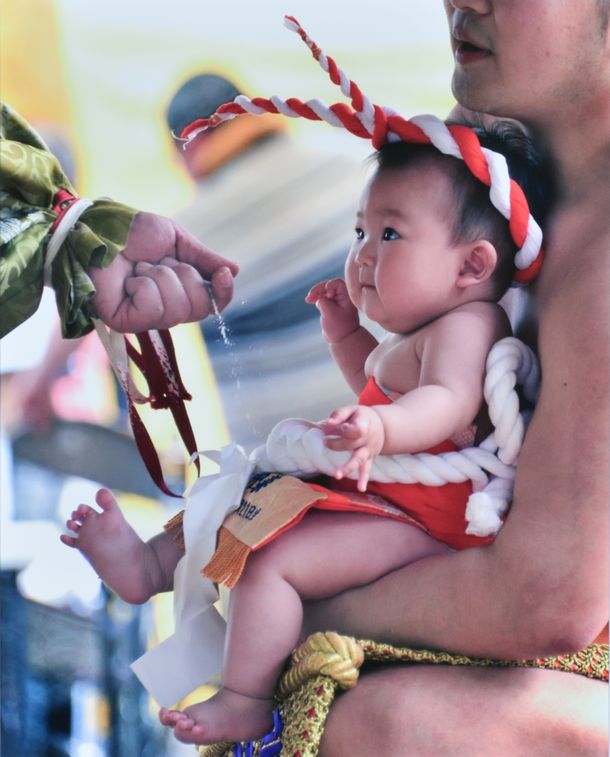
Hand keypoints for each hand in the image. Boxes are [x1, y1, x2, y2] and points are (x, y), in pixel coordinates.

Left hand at [90, 212, 238, 332]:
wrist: (96, 228)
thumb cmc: (132, 232)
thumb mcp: (176, 239)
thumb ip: (204, 258)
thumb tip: (235, 270)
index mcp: (181, 289)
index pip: (213, 303)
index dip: (223, 294)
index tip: (224, 275)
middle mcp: (167, 307)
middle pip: (199, 306)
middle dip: (183, 275)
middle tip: (158, 261)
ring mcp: (147, 317)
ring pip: (177, 308)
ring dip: (160, 278)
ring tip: (139, 268)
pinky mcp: (128, 322)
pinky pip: (154, 309)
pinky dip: (143, 286)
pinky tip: (128, 280)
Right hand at [305, 278, 358, 343]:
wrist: (342, 340)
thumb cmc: (339, 327)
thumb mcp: (329, 313)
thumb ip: (323, 301)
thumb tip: (319, 299)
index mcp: (347, 297)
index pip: (337, 283)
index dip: (328, 286)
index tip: (326, 295)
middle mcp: (343, 297)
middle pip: (328, 286)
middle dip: (318, 289)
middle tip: (309, 297)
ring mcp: (336, 301)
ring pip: (324, 291)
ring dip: (315, 293)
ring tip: (308, 300)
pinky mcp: (331, 306)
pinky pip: (322, 297)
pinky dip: (316, 298)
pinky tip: (310, 301)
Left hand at [321, 405, 384, 491]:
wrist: (383, 426)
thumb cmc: (362, 417)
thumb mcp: (352, 410)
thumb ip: (339, 415)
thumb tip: (327, 424)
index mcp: (363, 424)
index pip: (353, 428)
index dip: (341, 428)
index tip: (329, 425)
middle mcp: (367, 439)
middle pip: (351, 444)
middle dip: (336, 444)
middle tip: (325, 441)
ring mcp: (369, 450)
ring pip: (359, 459)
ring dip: (348, 467)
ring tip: (338, 475)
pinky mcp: (369, 459)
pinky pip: (367, 469)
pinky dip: (364, 479)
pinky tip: (361, 488)